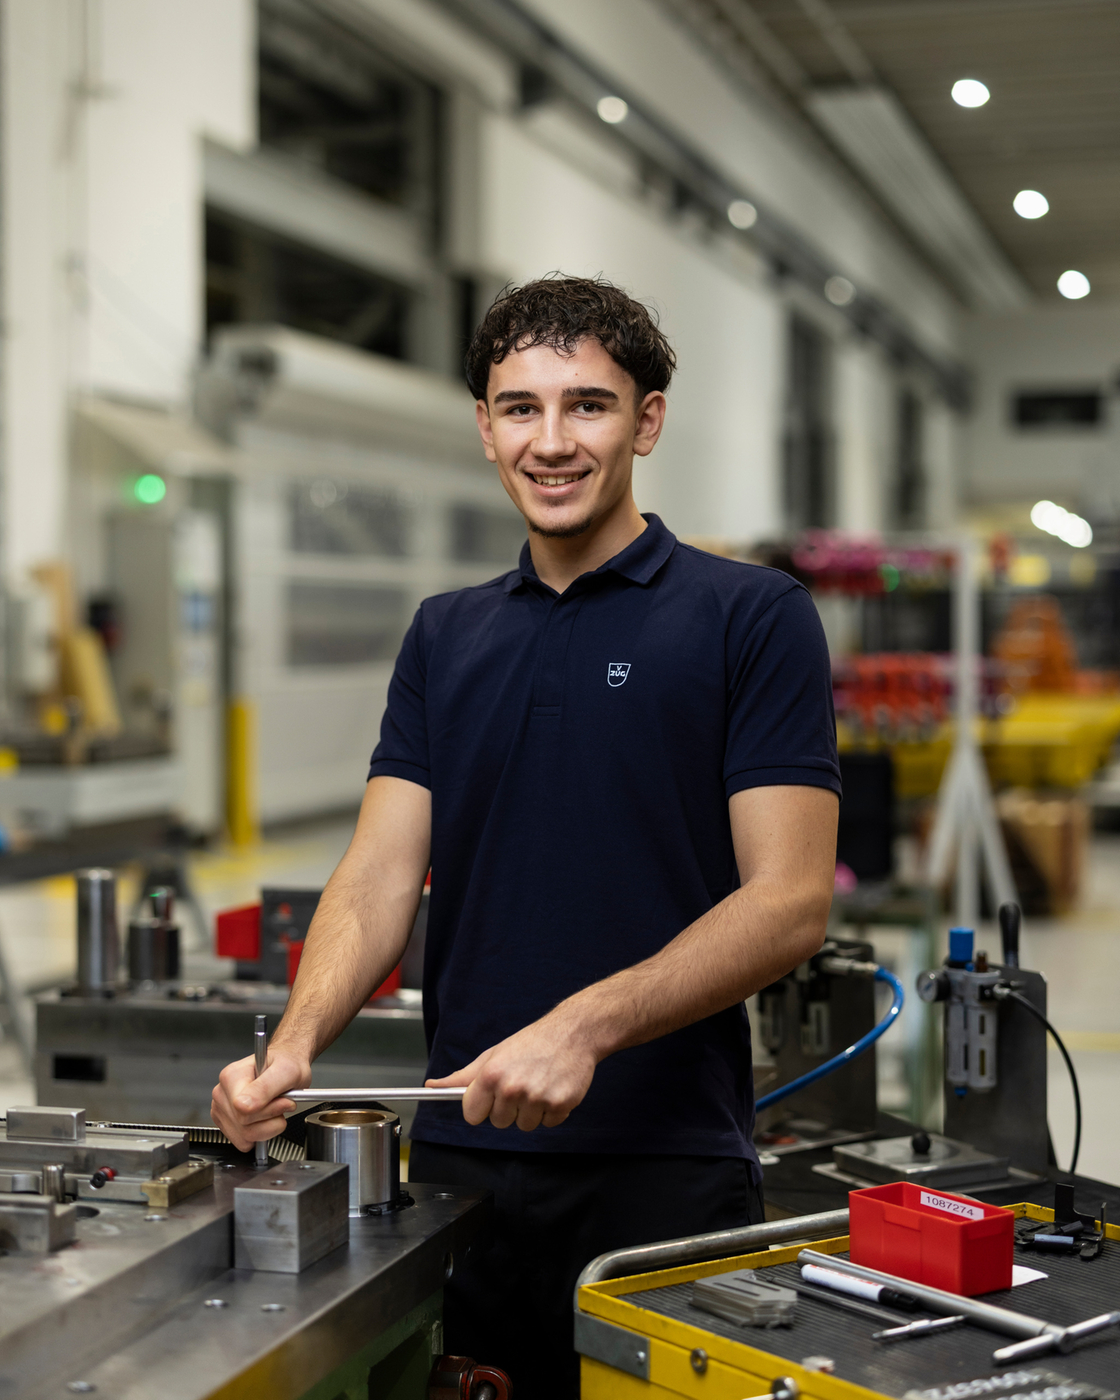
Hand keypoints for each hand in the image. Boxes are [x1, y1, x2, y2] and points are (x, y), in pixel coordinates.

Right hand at [210, 1047, 310, 1151]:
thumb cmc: (287, 1065)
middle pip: (244, 1127)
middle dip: (271, 1119)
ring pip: (244, 1137)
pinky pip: (243, 1142)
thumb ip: (264, 1088)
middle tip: (283, 1102)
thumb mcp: (286, 1071)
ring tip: (274, 1108)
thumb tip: (242, 1106)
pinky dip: (260, 1134)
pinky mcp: (227, 1123)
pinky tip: (265, 1117)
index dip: (270, 1110)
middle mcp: (222, 1093)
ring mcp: (222, 1109)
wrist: (289, 1065)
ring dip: (267, 1127)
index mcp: (231, 1076)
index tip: (285, 1100)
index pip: (244, 1112)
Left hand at [426, 1014, 597, 1131]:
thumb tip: (432, 1087)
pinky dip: (552, 1111)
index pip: (472, 1115)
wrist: (573, 1032)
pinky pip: (548, 1124)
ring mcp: (537, 1098)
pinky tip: (554, 1087)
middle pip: (498, 1122)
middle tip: (521, 1082)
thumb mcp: (493, 1055)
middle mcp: (512, 1088)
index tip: (490, 1096)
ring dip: (532, 1111)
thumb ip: (463, 1076)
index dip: (481, 1107)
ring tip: (539, 1083)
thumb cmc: (531, 1043)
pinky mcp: (560, 1105)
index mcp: (491, 1075)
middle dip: (508, 1108)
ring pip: (524, 1126)